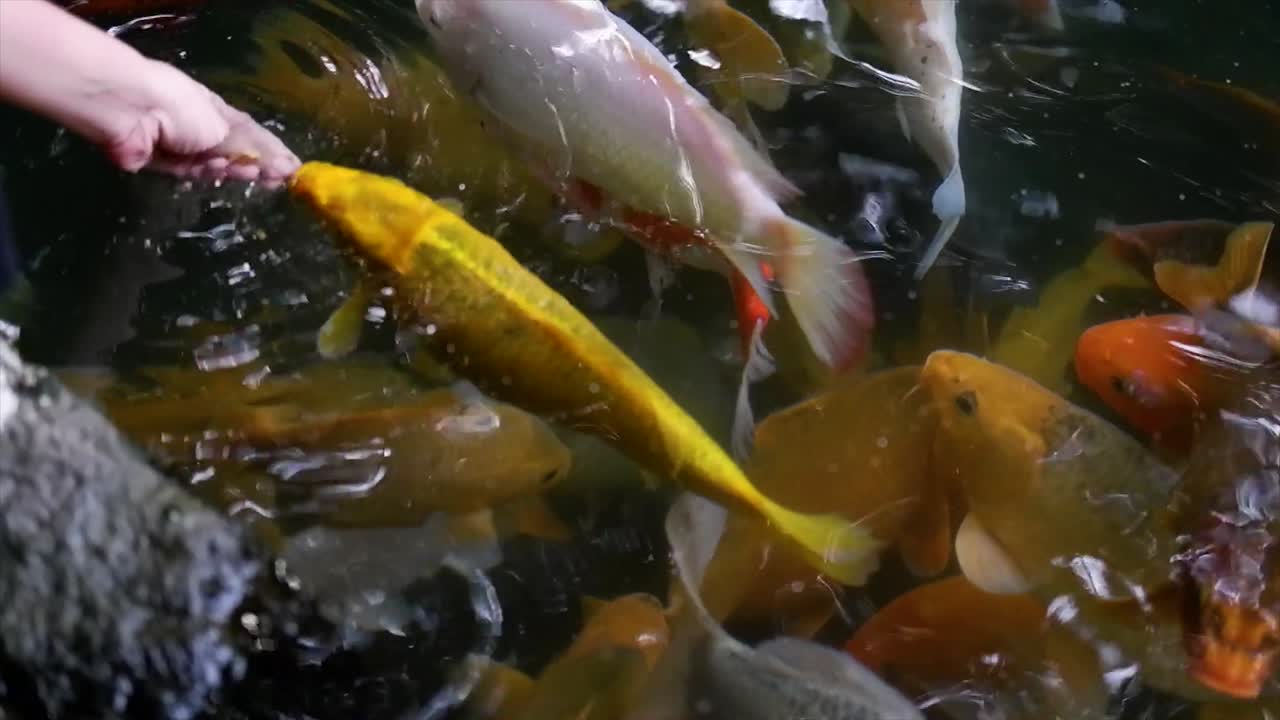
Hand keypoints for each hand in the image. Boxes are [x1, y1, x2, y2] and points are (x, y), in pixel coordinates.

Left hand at [101, 60, 300, 187]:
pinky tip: (219, 168)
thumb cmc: (184, 107)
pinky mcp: (162, 165)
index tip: (292, 169)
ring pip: (214, 166)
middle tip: (277, 179)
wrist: (132, 109)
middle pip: (234, 153)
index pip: (250, 134)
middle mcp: (199, 127)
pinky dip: (205, 172)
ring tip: (252, 174)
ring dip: (233, 169)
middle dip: (255, 165)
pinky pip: (190, 173)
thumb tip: (289, 165)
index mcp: (216, 110)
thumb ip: (255, 148)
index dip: (271, 151)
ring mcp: (180, 147)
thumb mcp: (227, 124)